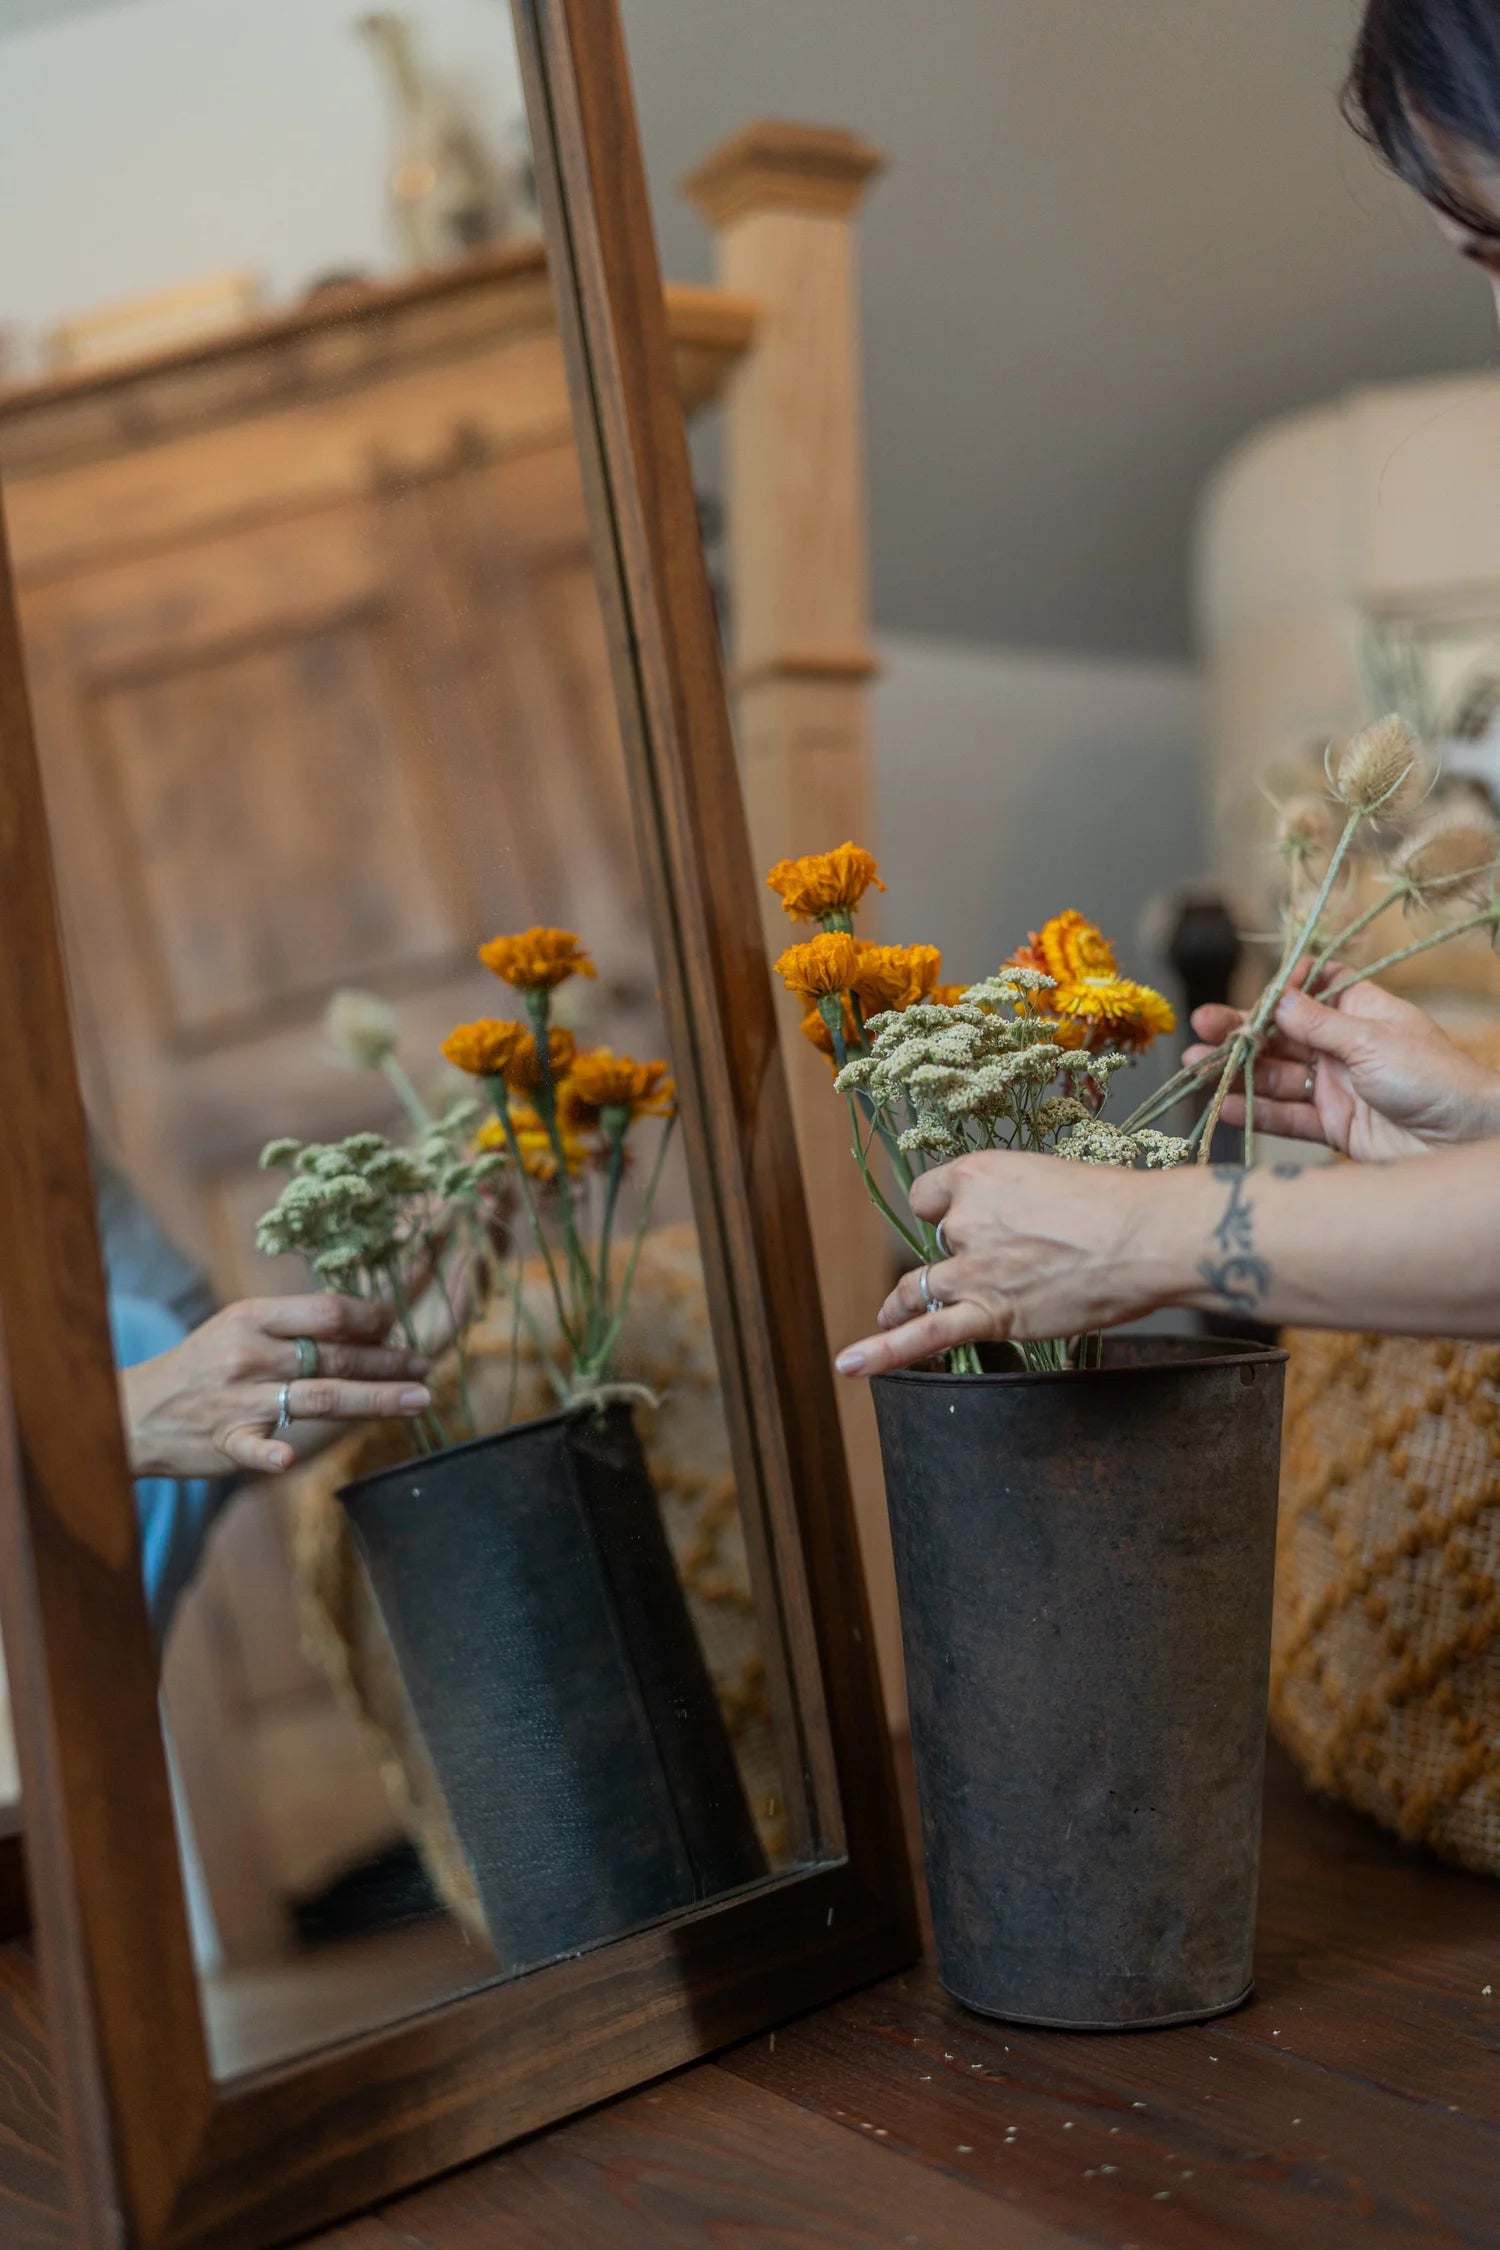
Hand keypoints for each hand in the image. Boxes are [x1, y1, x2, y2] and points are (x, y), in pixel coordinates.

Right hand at [121, 1295, 432, 1479]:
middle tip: (426, 1369)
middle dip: (389, 1363)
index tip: (398, 1327)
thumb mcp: (242, 1327)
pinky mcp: (224, 1440)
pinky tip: (288, 1459)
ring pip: (318, 1397)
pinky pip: (250, 1446)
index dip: (372, 1319)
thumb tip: (367, 1323)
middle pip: (335, 1356)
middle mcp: (249, 1355)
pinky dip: (268, 1452)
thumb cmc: (204, 1364)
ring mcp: (237, 1399)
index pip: (327, 1311)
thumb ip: (296, 1326)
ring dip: (375, 1400)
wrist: (134, 1409)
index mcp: (254, 1318)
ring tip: (419, 1399)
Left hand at [834, 1152, 1169, 1377]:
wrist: (1145, 1237)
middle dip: (956, 1255)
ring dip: (902, 1303)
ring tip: (888, 1314)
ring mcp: (972, 1268)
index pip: (931, 1195)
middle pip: (937, 1241)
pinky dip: (881, 1352)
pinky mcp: (989, 1313)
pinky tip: (849, 1365)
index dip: (946, 1209)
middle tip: (990, 1264)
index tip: (961, 1217)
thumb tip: (1020, 1224)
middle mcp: (965, 1218)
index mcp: (978, 1174)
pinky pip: (924, 1336)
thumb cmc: (1116, 1204)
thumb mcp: (1052, 1178)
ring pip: (919, 1287)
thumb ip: (1019, 1201)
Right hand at [1186, 980, 1499, 1162]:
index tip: (1260, 992)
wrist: (1462, 1140)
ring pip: (1277, 1074)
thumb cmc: (1432, 1077)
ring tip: (1195, 1065)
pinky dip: (1255, 1111)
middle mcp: (1346, 1047)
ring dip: (1237, 1070)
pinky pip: (1286, 1115)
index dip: (1287, 986)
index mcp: (1364, 1013)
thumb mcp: (1371, 1040)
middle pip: (1284, 1033)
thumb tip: (1278, 998)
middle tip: (1200, 1025)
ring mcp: (1336, 1087)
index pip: (1317, 987)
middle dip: (1242, 1030)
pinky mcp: (1332, 1125)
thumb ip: (1318, 1024)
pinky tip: (1225, 1104)